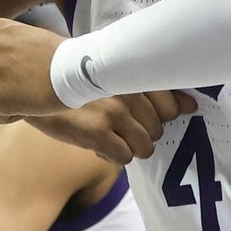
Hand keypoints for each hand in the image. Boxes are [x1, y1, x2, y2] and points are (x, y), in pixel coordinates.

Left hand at [0, 17, 67, 118]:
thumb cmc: (60, 56)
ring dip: (9, 102)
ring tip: (32, 92)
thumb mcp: (27, 38)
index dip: (10, 70)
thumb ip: (7, 47)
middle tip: (33, 83)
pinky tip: (30, 103)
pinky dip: (12, 115)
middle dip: (6, 87)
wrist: (75, 69)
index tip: (31, 67)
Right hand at [24, 91, 197, 163]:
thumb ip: (151, 90)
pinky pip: (125, 157)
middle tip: (121, 126)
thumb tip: (192, 105)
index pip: (171, 103)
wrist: (38, 84)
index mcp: (133, 74)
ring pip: (145, 145)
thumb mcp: (114, 76)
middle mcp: (128, 92)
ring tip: (112, 135)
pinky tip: (100, 144)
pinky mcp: (98, 133)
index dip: (163, 115)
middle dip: (143, 133)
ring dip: (130, 146)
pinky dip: (114, 155)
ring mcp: (114, 113)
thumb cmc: (82, 81)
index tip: (150, 115)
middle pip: (158, 128)